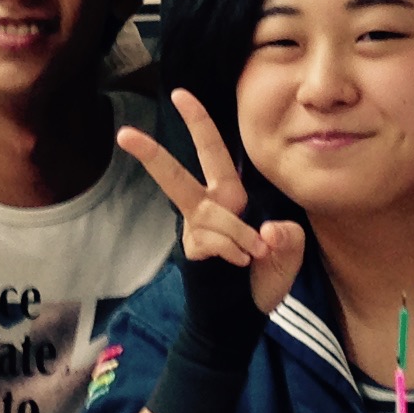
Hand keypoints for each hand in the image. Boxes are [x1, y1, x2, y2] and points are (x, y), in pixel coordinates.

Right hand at [116, 89, 304, 314]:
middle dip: (152, 154)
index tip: (181, 94)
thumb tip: (266, 231)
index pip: (213, 153)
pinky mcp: (192, 252)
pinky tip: (240, 263)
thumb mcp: (289, 252)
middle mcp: (208, 207)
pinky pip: (213, 241)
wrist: (245, 318)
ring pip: (211, 214)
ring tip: (255, 252)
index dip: (199, 122)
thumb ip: (287, 236)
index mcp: (228, 196)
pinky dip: (233, 249)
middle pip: (176, 176)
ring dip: (238, 232)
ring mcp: (196, 230)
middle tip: (124, 134)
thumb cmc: (264, 277)